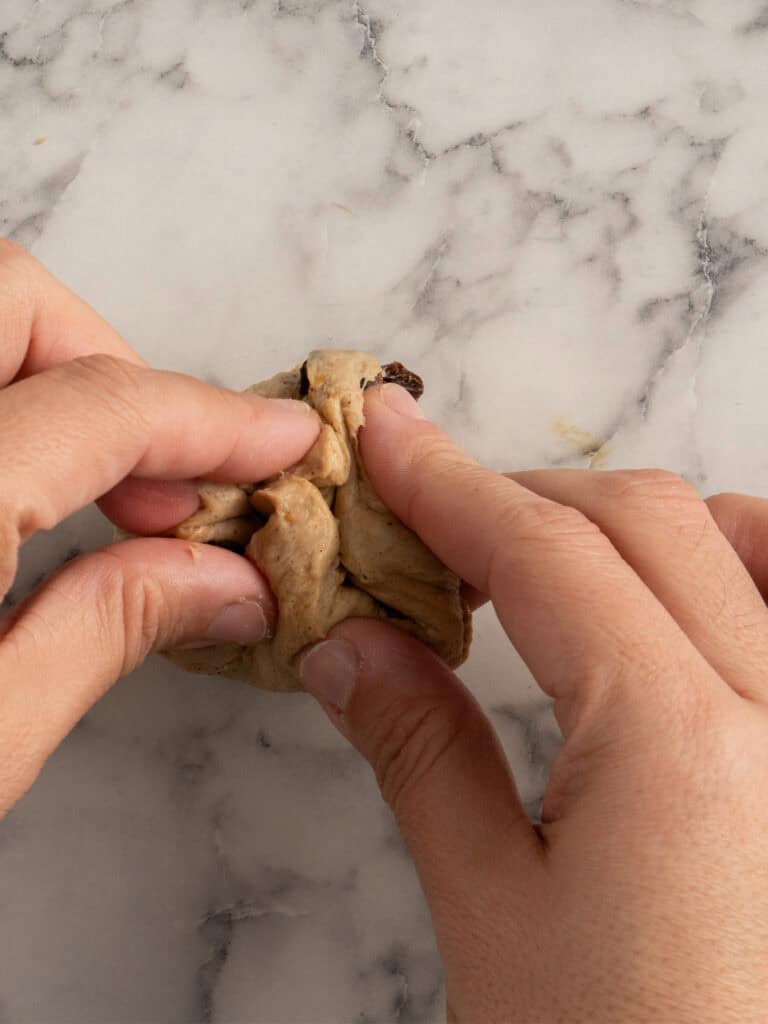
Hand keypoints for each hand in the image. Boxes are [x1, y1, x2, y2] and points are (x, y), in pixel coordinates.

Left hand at [0, 242, 318, 816]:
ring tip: (119, 492)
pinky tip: (42, 492)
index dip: (215, 421)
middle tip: (168, 481)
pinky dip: (16, 404)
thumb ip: (109, 631)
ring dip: (63, 376)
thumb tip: (234, 582)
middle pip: (14, 296)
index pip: (102, 406)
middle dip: (114, 368)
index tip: (290, 445)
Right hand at [300, 383, 767, 1022]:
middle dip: (518, 496)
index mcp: (680, 749)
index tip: (386, 438)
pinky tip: (669, 592)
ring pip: (741, 536)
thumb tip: (348, 643)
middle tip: (427, 517)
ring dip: (628, 518)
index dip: (450, 483)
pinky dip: (730, 558)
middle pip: (642, 519)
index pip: (546, 554)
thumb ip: (423, 751)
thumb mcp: (493, 919)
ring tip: (537, 554)